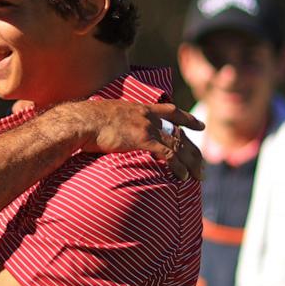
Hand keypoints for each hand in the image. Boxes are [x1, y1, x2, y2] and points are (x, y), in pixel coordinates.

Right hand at [75, 101, 204, 180]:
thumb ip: (117, 120)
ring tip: (198, 176)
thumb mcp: (107, 114)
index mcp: (141, 109)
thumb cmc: (87, 121)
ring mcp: (147, 127)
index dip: (188, 119)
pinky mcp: (143, 140)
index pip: (172, 112)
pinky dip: (178, 167)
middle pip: (180, 133)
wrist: (83, 121)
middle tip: (201, 163)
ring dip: (190, 162)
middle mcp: (149, 117)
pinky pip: (168, 155)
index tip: (200, 125)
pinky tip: (183, 177)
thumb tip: (112, 129)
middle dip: (193, 150)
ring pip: (179, 145)